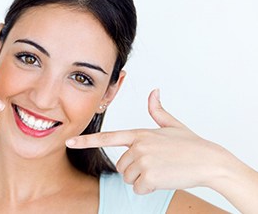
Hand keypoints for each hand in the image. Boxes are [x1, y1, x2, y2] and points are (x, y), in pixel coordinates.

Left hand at [66, 89, 230, 193]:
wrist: (210, 161)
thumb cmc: (191, 144)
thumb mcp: (172, 125)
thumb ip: (157, 110)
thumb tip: (154, 91)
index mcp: (139, 133)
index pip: (107, 137)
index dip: (86, 140)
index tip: (69, 142)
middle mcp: (138, 145)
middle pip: (121, 165)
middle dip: (134, 169)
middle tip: (155, 164)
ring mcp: (143, 160)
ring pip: (128, 178)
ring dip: (142, 179)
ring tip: (161, 169)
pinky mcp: (149, 176)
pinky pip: (138, 188)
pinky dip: (149, 188)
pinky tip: (164, 179)